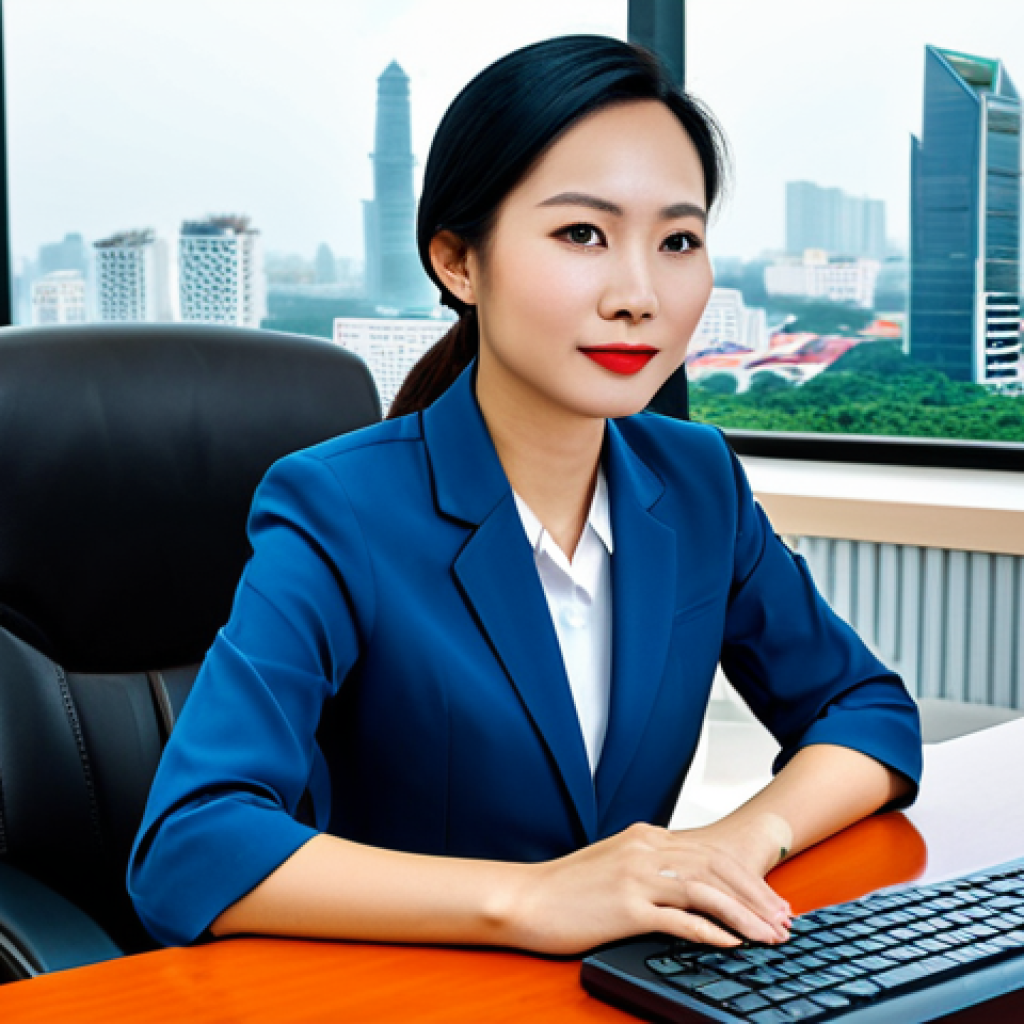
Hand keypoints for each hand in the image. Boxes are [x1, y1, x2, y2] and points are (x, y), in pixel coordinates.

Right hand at [504, 821, 792, 954]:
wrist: (525, 898)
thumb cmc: (567, 888)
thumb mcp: (614, 863)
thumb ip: (650, 865)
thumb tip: (688, 884)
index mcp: (645, 837)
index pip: (710, 852)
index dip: (747, 878)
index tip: (771, 902)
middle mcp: (645, 850)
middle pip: (717, 868)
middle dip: (756, 896)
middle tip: (784, 921)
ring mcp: (636, 876)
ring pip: (706, 891)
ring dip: (744, 915)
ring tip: (769, 936)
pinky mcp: (625, 906)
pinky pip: (678, 919)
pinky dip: (710, 932)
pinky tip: (731, 944)